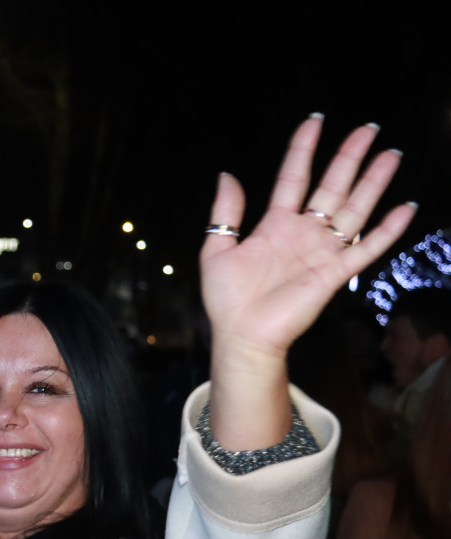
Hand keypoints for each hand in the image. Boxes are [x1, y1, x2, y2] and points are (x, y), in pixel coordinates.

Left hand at [200, 116, 413, 449]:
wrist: (240, 334)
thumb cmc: (226, 298)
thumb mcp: (216, 248)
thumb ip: (226, 212)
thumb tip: (227, 173)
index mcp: (274, 225)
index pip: (293, 178)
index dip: (303, 150)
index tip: (315, 121)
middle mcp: (303, 234)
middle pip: (331, 187)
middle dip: (349, 158)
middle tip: (368, 128)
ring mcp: (321, 252)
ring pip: (353, 210)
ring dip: (373, 183)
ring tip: (390, 155)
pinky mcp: (334, 274)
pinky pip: (367, 248)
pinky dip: (387, 230)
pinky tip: (405, 208)